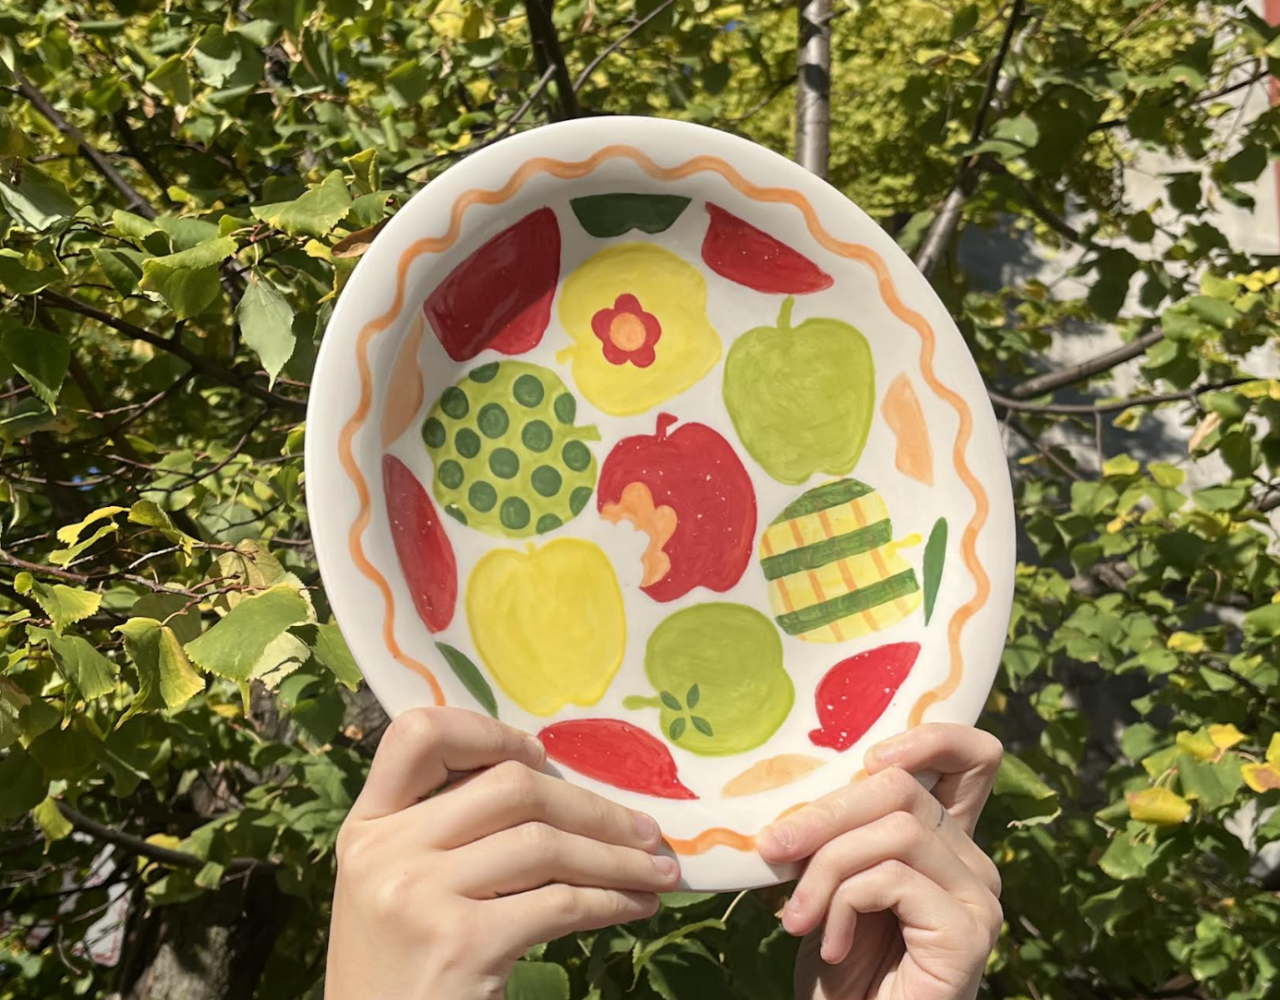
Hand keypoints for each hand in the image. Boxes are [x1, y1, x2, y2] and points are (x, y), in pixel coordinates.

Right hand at [324, 708, 679, 999]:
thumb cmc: (402, 971)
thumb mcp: (401, 888)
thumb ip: (447, 835)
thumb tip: (558, 791)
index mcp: (367, 826)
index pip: (418, 736)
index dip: (487, 733)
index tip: (540, 758)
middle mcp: (385, 852)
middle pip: (510, 788)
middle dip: (592, 807)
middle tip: (645, 831)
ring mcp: (418, 896)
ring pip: (545, 843)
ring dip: (617, 858)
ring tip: (658, 872)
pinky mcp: (460, 945)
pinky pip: (559, 902)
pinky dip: (610, 900)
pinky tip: (635, 906)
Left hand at [756, 724, 1003, 999]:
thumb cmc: (841, 969)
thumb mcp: (831, 882)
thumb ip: (839, 832)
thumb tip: (797, 782)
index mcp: (946, 842)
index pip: (972, 757)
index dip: (928, 738)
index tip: (864, 762)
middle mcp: (974, 862)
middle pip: (904, 787)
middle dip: (826, 813)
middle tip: (774, 848)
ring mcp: (979, 897)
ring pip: (894, 830)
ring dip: (826, 866)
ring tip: (798, 915)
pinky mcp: (969, 932)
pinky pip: (891, 878)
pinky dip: (843, 903)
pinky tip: (829, 944)